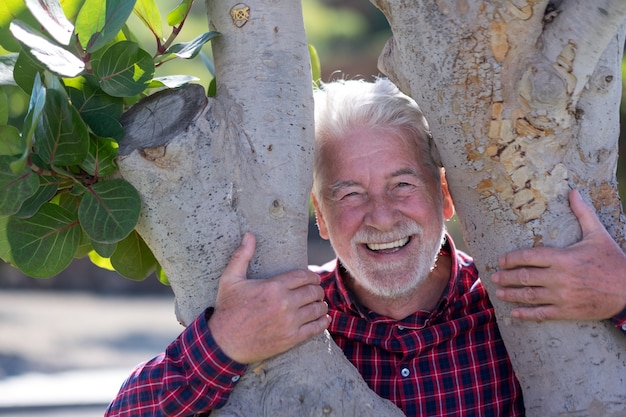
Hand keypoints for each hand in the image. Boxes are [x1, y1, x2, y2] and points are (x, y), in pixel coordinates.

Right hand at [208, 232, 329, 362]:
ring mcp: (289, 322)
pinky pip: (316, 328)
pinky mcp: (291, 339)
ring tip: (318, 303)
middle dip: (317, 289)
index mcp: (273, 287)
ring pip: (317, 309)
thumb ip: (242, 255)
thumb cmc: (227, 309)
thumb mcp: (230, 279)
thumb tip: (249, 234)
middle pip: (313, 291)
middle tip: (315, 291)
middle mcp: (284, 304)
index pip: (304, 276)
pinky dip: (322, 321)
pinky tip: (321, 318)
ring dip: (320, 304)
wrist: (224, 343)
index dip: (312, 276)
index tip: (312, 278)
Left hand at [492, 189, 625, 321]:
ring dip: (511, 294)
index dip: (512, 258)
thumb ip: (583, 213)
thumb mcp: (598, 234)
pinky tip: (515, 313)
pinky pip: (542, 314)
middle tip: (494, 277)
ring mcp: (563, 296)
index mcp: (563, 258)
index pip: (530, 256)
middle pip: (525, 276)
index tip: (501, 260)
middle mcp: (559, 277)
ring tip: (499, 293)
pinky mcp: (568, 311)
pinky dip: (526, 314)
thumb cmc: (612, 261)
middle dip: (507, 277)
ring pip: (530, 296)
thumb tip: (573, 192)